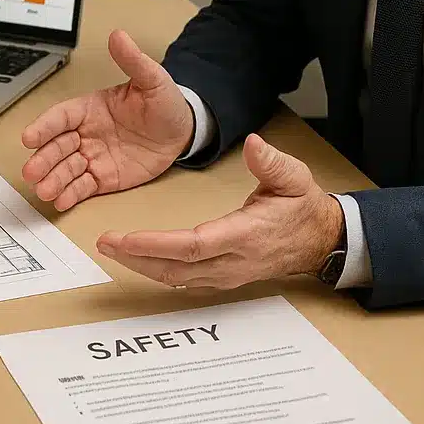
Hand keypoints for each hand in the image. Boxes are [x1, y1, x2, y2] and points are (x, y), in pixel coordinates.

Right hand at [20, 30, 193, 210]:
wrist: (182, 131)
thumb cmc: (163, 103)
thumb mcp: (151, 79)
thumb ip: (132, 60)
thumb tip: (118, 35)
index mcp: (90, 108)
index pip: (61, 117)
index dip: (44, 126)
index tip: (29, 137)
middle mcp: (86, 133)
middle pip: (57, 146)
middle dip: (43, 159)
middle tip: (31, 172)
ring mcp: (93, 157)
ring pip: (66, 169)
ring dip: (53, 180)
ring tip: (45, 191)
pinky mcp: (104, 178)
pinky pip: (83, 187)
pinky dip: (71, 194)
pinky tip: (61, 201)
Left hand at [96, 133, 343, 288]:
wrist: (320, 241)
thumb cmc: (302, 208)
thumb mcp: (295, 177)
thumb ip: (272, 162)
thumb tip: (253, 143)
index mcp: (245, 235)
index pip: (194, 246)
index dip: (157, 245)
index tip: (126, 238)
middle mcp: (232, 261)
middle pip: (176, 268)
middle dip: (136, 257)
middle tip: (104, 241)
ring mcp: (226, 274)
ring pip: (176, 278)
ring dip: (141, 265)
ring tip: (111, 248)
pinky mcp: (221, 278)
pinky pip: (183, 279)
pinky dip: (155, 269)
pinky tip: (136, 258)